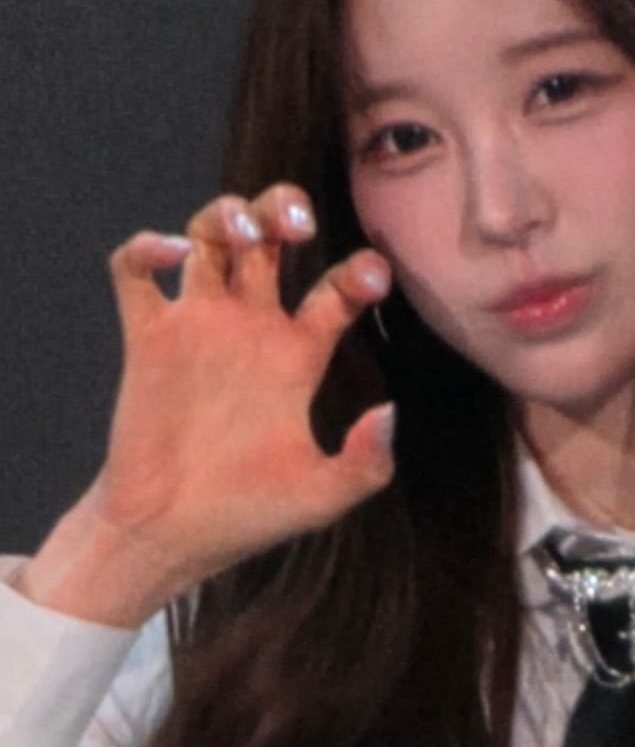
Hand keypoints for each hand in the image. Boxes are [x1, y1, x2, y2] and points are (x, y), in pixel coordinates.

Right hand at [19, 186, 396, 627]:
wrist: (170, 538)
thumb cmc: (248, 517)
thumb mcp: (323, 497)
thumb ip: (367, 463)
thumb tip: (387, 412)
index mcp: (299, 355)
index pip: (337, 286)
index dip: (360, 270)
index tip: (371, 280)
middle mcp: (251, 329)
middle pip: (271, 238)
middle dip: (284, 208)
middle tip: (298, 225)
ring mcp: (198, 328)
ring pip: (209, 236)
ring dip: (225, 214)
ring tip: (244, 232)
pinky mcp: (147, 339)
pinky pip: (135, 272)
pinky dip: (146, 247)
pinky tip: (174, 255)